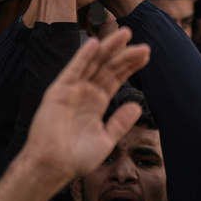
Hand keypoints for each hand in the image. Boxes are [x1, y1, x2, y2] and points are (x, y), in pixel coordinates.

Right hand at [0, 27, 150, 200]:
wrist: (54, 166)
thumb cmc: (76, 158)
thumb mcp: (105, 140)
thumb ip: (120, 122)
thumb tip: (137, 106)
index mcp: (96, 103)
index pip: (115, 78)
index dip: (130, 66)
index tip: (146, 55)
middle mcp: (84, 93)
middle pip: (107, 68)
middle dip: (125, 55)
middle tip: (143, 45)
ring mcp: (72, 90)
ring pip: (93, 64)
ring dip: (108, 48)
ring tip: (125, 34)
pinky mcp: (59, 91)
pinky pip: (73, 70)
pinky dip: (83, 56)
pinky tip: (95, 43)